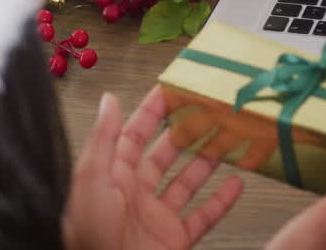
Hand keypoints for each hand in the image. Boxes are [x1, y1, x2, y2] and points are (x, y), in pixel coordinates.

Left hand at [63, 86, 243, 249]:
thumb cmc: (89, 239)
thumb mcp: (91, 182)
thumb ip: (103, 141)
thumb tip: (109, 102)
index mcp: (112, 178)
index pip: (134, 135)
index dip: (153, 111)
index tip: (172, 90)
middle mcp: (135, 195)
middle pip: (166, 155)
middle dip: (187, 132)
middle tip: (208, 111)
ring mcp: (156, 217)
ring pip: (187, 181)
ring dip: (208, 161)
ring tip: (227, 139)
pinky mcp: (174, 239)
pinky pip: (203, 216)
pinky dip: (222, 201)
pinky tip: (236, 184)